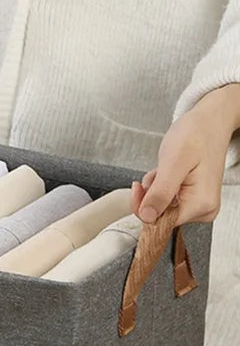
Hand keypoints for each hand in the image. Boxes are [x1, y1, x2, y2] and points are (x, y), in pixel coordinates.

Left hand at [133, 84, 239, 224]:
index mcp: (201, 205)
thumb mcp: (173, 163)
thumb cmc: (195, 136)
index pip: (160, 223)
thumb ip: (160, 192)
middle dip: (150, 195)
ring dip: (153, 189)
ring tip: (164, 170)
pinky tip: (166, 172)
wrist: (209, 122)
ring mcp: (198, 205)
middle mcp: (203, 210)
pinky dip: (158, 187)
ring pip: (159, 208)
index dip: (142, 207)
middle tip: (156, 173)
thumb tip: (147, 217)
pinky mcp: (192, 199)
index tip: (137, 187)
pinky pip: (165, 200)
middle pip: (159, 216)